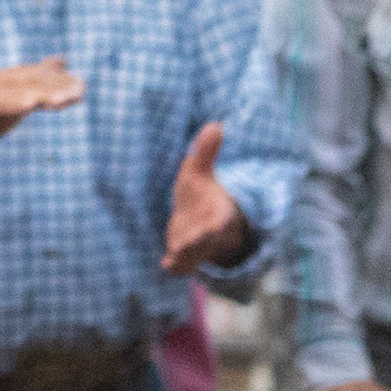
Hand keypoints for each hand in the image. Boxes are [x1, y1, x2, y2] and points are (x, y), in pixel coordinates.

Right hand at [0, 59, 78, 198]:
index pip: (38, 75)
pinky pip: (0, 102)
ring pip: (20, 87)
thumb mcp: (14, 104)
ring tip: (68, 98)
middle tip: (81, 89)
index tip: (81, 87)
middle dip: (57, 83)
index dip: (59, 79)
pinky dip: (17, 100)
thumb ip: (36, 89)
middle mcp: (0, 83)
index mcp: (9, 83)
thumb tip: (58, 68)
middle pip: (32, 78)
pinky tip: (33, 103)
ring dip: (45, 91)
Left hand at [160, 122, 252, 275]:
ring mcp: (197, 247)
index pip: (223, 221)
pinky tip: (167, 265)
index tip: (220, 222)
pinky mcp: (182, 256)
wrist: (198, 221)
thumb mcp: (199, 172)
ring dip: (185, 257)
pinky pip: (181, 265)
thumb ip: (206, 152)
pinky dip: (176, 266)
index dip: (220, 223)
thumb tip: (216, 124)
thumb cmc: (199, 194)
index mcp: (220, 215)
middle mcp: (210, 234)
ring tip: (174, 259)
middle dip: (199, 242)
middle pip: (208, 241)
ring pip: (194, 256)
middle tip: (186, 244)